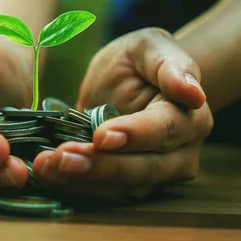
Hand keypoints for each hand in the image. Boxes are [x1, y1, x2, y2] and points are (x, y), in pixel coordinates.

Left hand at [32, 28, 213, 202]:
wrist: (130, 81)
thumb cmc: (142, 59)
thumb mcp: (151, 47)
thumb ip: (171, 66)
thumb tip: (194, 92)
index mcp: (190, 118)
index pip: (164, 130)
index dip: (134, 135)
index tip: (102, 136)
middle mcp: (179, 154)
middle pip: (143, 168)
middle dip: (101, 166)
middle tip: (63, 158)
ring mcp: (154, 174)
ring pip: (121, 187)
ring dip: (81, 182)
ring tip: (46, 167)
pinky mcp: (127, 185)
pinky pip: (103, 193)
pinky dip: (74, 187)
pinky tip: (47, 174)